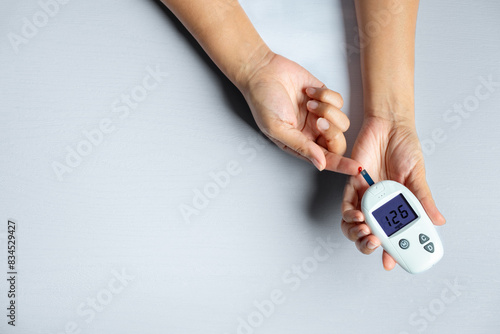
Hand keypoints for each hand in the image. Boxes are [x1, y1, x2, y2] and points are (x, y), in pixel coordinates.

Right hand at [240, 52, 359, 174]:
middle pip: (338, 143)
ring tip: (309, 103)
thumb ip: (300, 146)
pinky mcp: (324, 96)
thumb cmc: (263, 100)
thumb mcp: (278, 128)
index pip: (326, 160)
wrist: (262, 71)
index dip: (342, 165)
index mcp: (300, 144)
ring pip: (342, 122)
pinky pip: (339, 102)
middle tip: (319, 121)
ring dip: (328, 111)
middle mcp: (312, 132)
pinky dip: (326, 96)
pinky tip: (309, 92)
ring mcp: (319, 114)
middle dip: (333, 133)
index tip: (356, 168)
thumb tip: (320, 164)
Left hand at [341, 116, 445, 269]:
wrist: (389, 127)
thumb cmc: (404, 149)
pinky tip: (357, 215)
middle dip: (369, 245)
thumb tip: (437, 220)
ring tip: (366, 234)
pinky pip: (345, 204)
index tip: (390, 262)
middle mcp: (378, 204)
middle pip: (368, 234)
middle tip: (376, 245)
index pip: (391, 234)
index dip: (389, 251)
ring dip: (357, 233)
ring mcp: (364, 196)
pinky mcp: (351, 184)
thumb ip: (423, 198)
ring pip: (353, 224)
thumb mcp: (417, 175)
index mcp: (395, 206)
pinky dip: (349, 213)